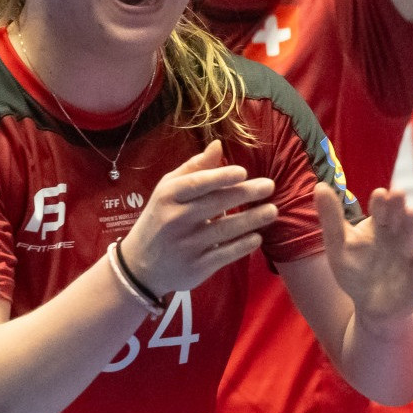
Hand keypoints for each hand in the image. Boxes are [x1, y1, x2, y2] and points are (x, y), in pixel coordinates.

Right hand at [117, 141, 277, 295]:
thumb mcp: (168, 191)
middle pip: (215, 204)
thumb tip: (218, 145)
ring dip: (252, 220)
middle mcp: (175, 220)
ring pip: (224, 230)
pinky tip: (257, 237)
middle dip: (245, 194)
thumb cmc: (160, 219)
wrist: (139, 267)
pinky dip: (243, 246)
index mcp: (168, 197)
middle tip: (269, 186)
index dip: (219, 177)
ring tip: (272, 210)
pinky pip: (225, 254)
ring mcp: (186, 246)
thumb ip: (194, 169)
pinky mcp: (196, 268)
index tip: (243, 172)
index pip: (195, 184)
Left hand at [317, 185, 412, 322]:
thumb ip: (331, 217)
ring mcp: (409, 255)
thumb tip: (319, 185)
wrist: (372, 308)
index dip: (380, 202)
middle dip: (398, 206)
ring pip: (411, 237)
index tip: (378, 194)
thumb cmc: (356, 272)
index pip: (380, 210)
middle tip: (397, 192)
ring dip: (411, 225)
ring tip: (410, 212)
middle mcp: (398, 236)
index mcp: (380, 226)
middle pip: (398, 218)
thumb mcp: (339, 246)